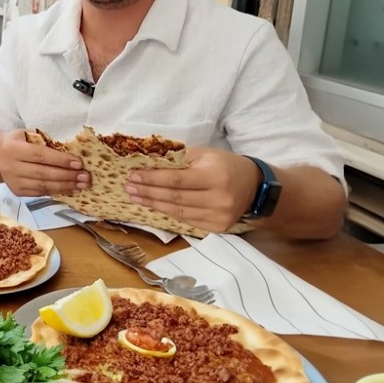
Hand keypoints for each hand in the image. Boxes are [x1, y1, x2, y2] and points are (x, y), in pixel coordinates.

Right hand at [0, 129, 88, 196]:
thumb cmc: (16, 141)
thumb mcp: (25, 134)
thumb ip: (42, 141)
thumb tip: (70, 149)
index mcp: (13, 149)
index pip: (40, 155)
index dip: (60, 160)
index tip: (79, 162)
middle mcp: (11, 167)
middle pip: (43, 173)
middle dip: (67, 175)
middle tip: (85, 176)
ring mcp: (14, 182)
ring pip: (43, 186)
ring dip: (65, 186)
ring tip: (82, 185)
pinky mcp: (17, 192)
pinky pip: (40, 193)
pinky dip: (57, 191)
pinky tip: (71, 189)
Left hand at [123, 147, 262, 232]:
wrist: (255, 187)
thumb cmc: (226, 166)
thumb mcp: (206, 155)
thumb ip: (180, 158)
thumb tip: (149, 162)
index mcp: (215, 176)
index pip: (177, 179)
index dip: (153, 178)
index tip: (133, 176)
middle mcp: (218, 199)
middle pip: (175, 197)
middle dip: (148, 192)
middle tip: (128, 188)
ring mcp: (218, 216)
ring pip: (178, 212)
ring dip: (153, 204)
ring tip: (135, 197)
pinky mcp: (217, 228)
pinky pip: (186, 220)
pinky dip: (168, 213)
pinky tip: (154, 205)